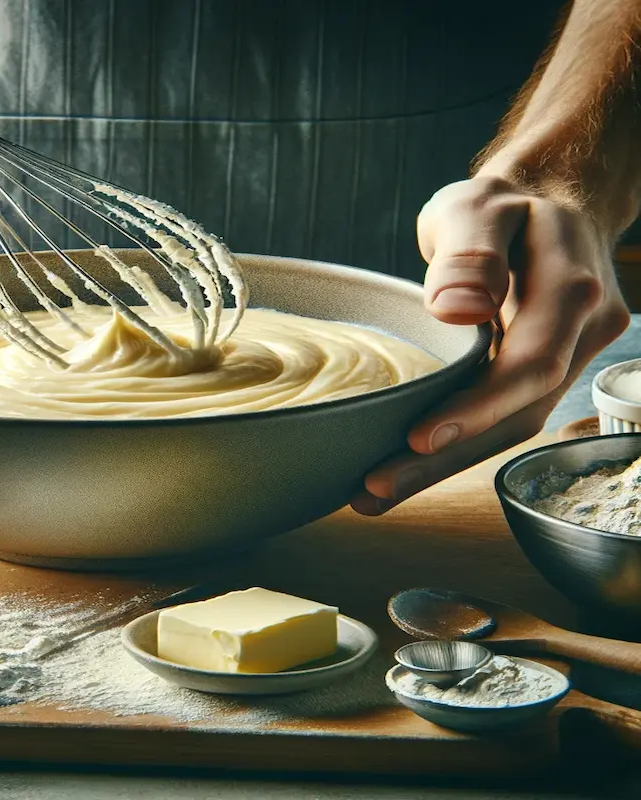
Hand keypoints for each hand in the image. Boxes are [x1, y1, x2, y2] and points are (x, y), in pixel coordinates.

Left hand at [352, 174, 630, 514]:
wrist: (550, 203)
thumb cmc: (504, 204)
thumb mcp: (476, 206)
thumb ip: (469, 250)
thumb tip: (458, 307)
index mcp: (570, 290)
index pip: (529, 365)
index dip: (477, 409)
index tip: (418, 437)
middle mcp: (582, 333)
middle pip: (519, 414)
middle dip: (447, 458)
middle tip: (373, 490)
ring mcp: (570, 356)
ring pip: (513, 426)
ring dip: (446, 465)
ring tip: (372, 494)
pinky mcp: (547, 372)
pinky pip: (506, 416)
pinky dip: (457, 445)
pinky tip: (404, 468)